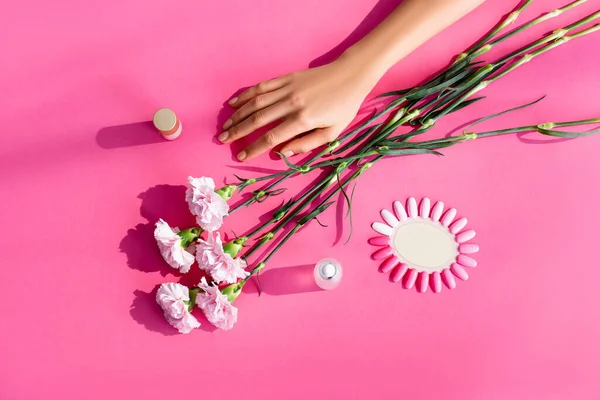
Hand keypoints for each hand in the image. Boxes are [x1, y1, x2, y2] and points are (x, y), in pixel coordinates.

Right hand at [219, 54, 379, 160]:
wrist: (351, 75)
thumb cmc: (344, 107)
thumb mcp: (332, 133)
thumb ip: (307, 144)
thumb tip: (282, 153)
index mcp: (303, 120)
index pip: (271, 138)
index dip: (253, 148)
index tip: (239, 156)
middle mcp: (291, 103)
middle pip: (257, 120)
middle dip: (237, 132)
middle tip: (222, 140)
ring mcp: (287, 88)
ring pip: (255, 103)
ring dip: (237, 115)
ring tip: (225, 126)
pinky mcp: (286, 78)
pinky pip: (261, 87)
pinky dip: (246, 95)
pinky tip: (234, 103)